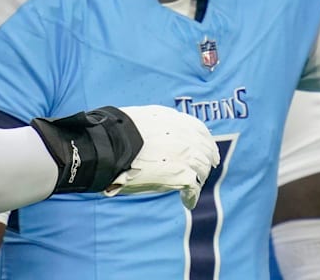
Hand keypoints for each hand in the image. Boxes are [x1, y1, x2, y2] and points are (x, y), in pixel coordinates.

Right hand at [103, 105, 218, 208]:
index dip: (205, 141)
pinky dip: (192, 196)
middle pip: (205, 150)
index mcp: (175, 121)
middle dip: (207, 160)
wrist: (111, 146)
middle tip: (208, 169)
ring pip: (202, 169)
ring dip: (198, 178)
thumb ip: (156, 124)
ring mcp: (186, 156)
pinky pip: (194, 189)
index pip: (199, 130)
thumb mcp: (142, 117)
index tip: (207, 148)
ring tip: (193, 187)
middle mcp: (185, 136)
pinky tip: (188, 202)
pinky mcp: (182, 175)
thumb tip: (153, 129)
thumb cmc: (117, 132)